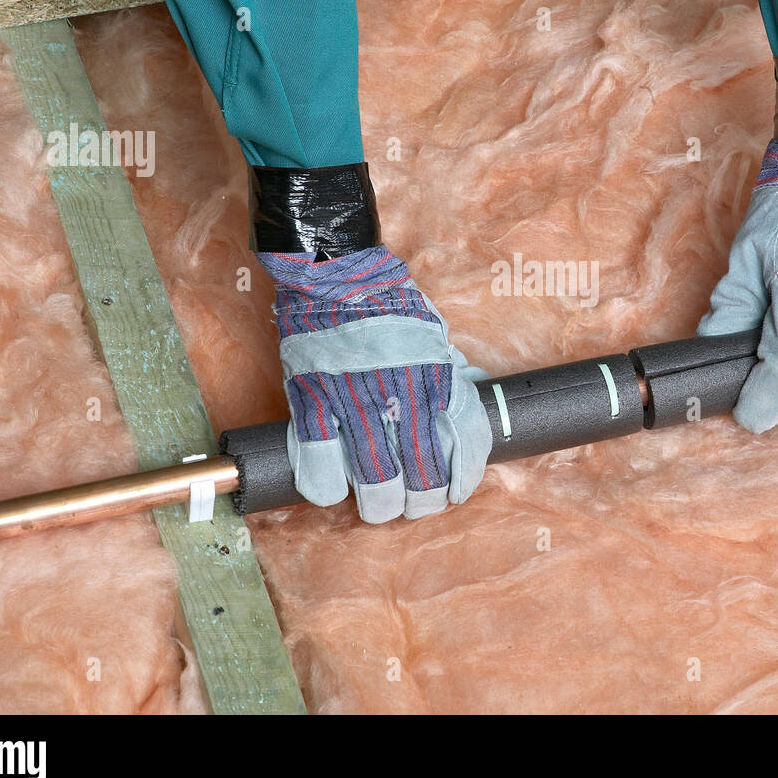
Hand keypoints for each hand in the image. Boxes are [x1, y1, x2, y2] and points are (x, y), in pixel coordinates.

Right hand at [258, 246, 490, 522]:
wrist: (337, 271)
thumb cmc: (390, 303)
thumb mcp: (435, 338)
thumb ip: (447, 379)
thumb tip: (464, 413)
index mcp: (438, 377)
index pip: (463, 446)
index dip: (460, 480)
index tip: (453, 491)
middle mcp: (401, 395)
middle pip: (420, 476)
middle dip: (420, 502)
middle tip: (414, 504)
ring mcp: (354, 401)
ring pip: (373, 480)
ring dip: (379, 504)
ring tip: (379, 505)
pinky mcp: (312, 401)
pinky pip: (319, 465)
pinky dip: (327, 488)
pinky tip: (334, 490)